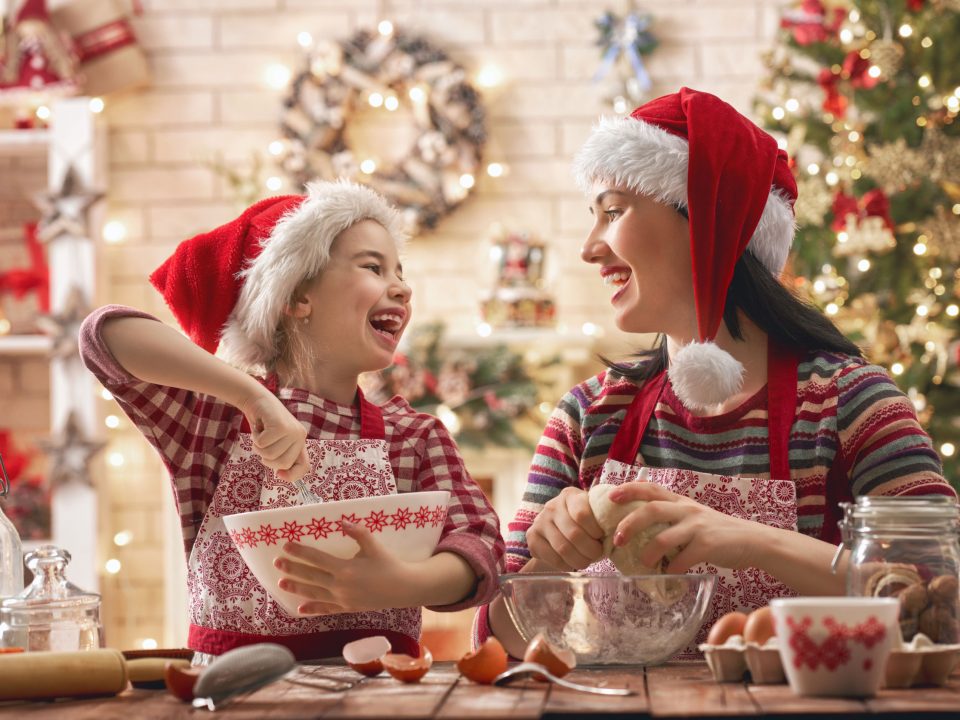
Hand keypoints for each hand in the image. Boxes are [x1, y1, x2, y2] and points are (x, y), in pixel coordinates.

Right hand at [240, 391, 308, 482]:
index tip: (278, 474)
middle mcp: (300, 436)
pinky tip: (259, 426)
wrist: (257, 400)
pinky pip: (262, 444)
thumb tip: (281, 474)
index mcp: (300, 442)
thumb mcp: (276, 442)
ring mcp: (292, 431)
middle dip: (267, 458)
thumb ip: (281, 456)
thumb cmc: (264, 424)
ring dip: (258, 446)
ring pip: (269, 454)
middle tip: (263, 444)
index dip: (292, 475)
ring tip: (261, 433)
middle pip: (282, 463)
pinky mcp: (281, 426)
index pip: (304, 467)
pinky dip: (255, 437)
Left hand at [274, 522, 415, 614]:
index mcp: (345, 568)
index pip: (317, 559)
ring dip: (297, 588)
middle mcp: (340, 585)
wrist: (402, 588)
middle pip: (311, 576)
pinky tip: (300, 609)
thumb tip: (342, 521)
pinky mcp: (347, 608)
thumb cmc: (388, 564)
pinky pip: (326, 609)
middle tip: (277, 563)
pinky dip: (312, 609)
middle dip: (292, 569)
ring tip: (281, 583)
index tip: (286, 546)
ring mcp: (342, 599)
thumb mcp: (374, 546)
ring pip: (314, 593)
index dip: (300, 552)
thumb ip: (358, 532)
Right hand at [526, 487, 604, 570]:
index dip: (596, 530)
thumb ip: (605, 517)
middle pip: (574, 534)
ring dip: (580, 559)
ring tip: (587, 561)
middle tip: (597, 555)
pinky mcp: (532, 538)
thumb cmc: (583, 523)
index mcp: (570, 495)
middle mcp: (552, 505)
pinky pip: (552, 557)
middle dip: (590, 549)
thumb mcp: (593, 514)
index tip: (602, 538)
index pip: (582, 513)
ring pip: (563, 548)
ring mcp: (540, 521)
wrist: (557, 531)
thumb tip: (621, 530)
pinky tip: (572, 563)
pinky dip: (566, 564)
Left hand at [607, 482, 760, 572]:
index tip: (610, 497)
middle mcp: (687, 510)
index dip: (629, 489)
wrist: (752, 540)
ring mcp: (698, 527)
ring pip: (664, 537)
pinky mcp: (709, 545)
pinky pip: (684, 558)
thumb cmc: (716, 531)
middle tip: (617, 539)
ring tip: (642, 563)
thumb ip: (670, 518)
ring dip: (648, 552)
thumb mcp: (692, 516)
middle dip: (630, 524)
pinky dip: (672, 568)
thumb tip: (637, 529)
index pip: (650, 488)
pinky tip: (669, 573)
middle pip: (651, 510)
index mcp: (680, 502)